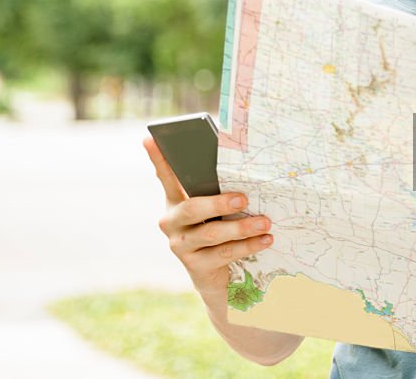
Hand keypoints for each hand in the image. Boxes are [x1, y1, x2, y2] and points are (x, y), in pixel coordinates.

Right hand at [143, 135, 273, 297]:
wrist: (217, 276)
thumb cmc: (219, 230)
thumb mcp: (215, 210)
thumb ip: (215, 189)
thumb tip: (236, 164)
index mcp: (175, 202)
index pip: (166, 177)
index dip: (158, 159)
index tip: (150, 138)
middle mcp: (172, 223)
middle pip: (192, 209)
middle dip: (219, 203)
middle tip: (244, 197)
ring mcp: (181, 246)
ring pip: (213, 233)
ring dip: (242, 227)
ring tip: (265, 222)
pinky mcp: (195, 266)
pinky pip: (225, 253)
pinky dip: (248, 245)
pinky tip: (265, 240)